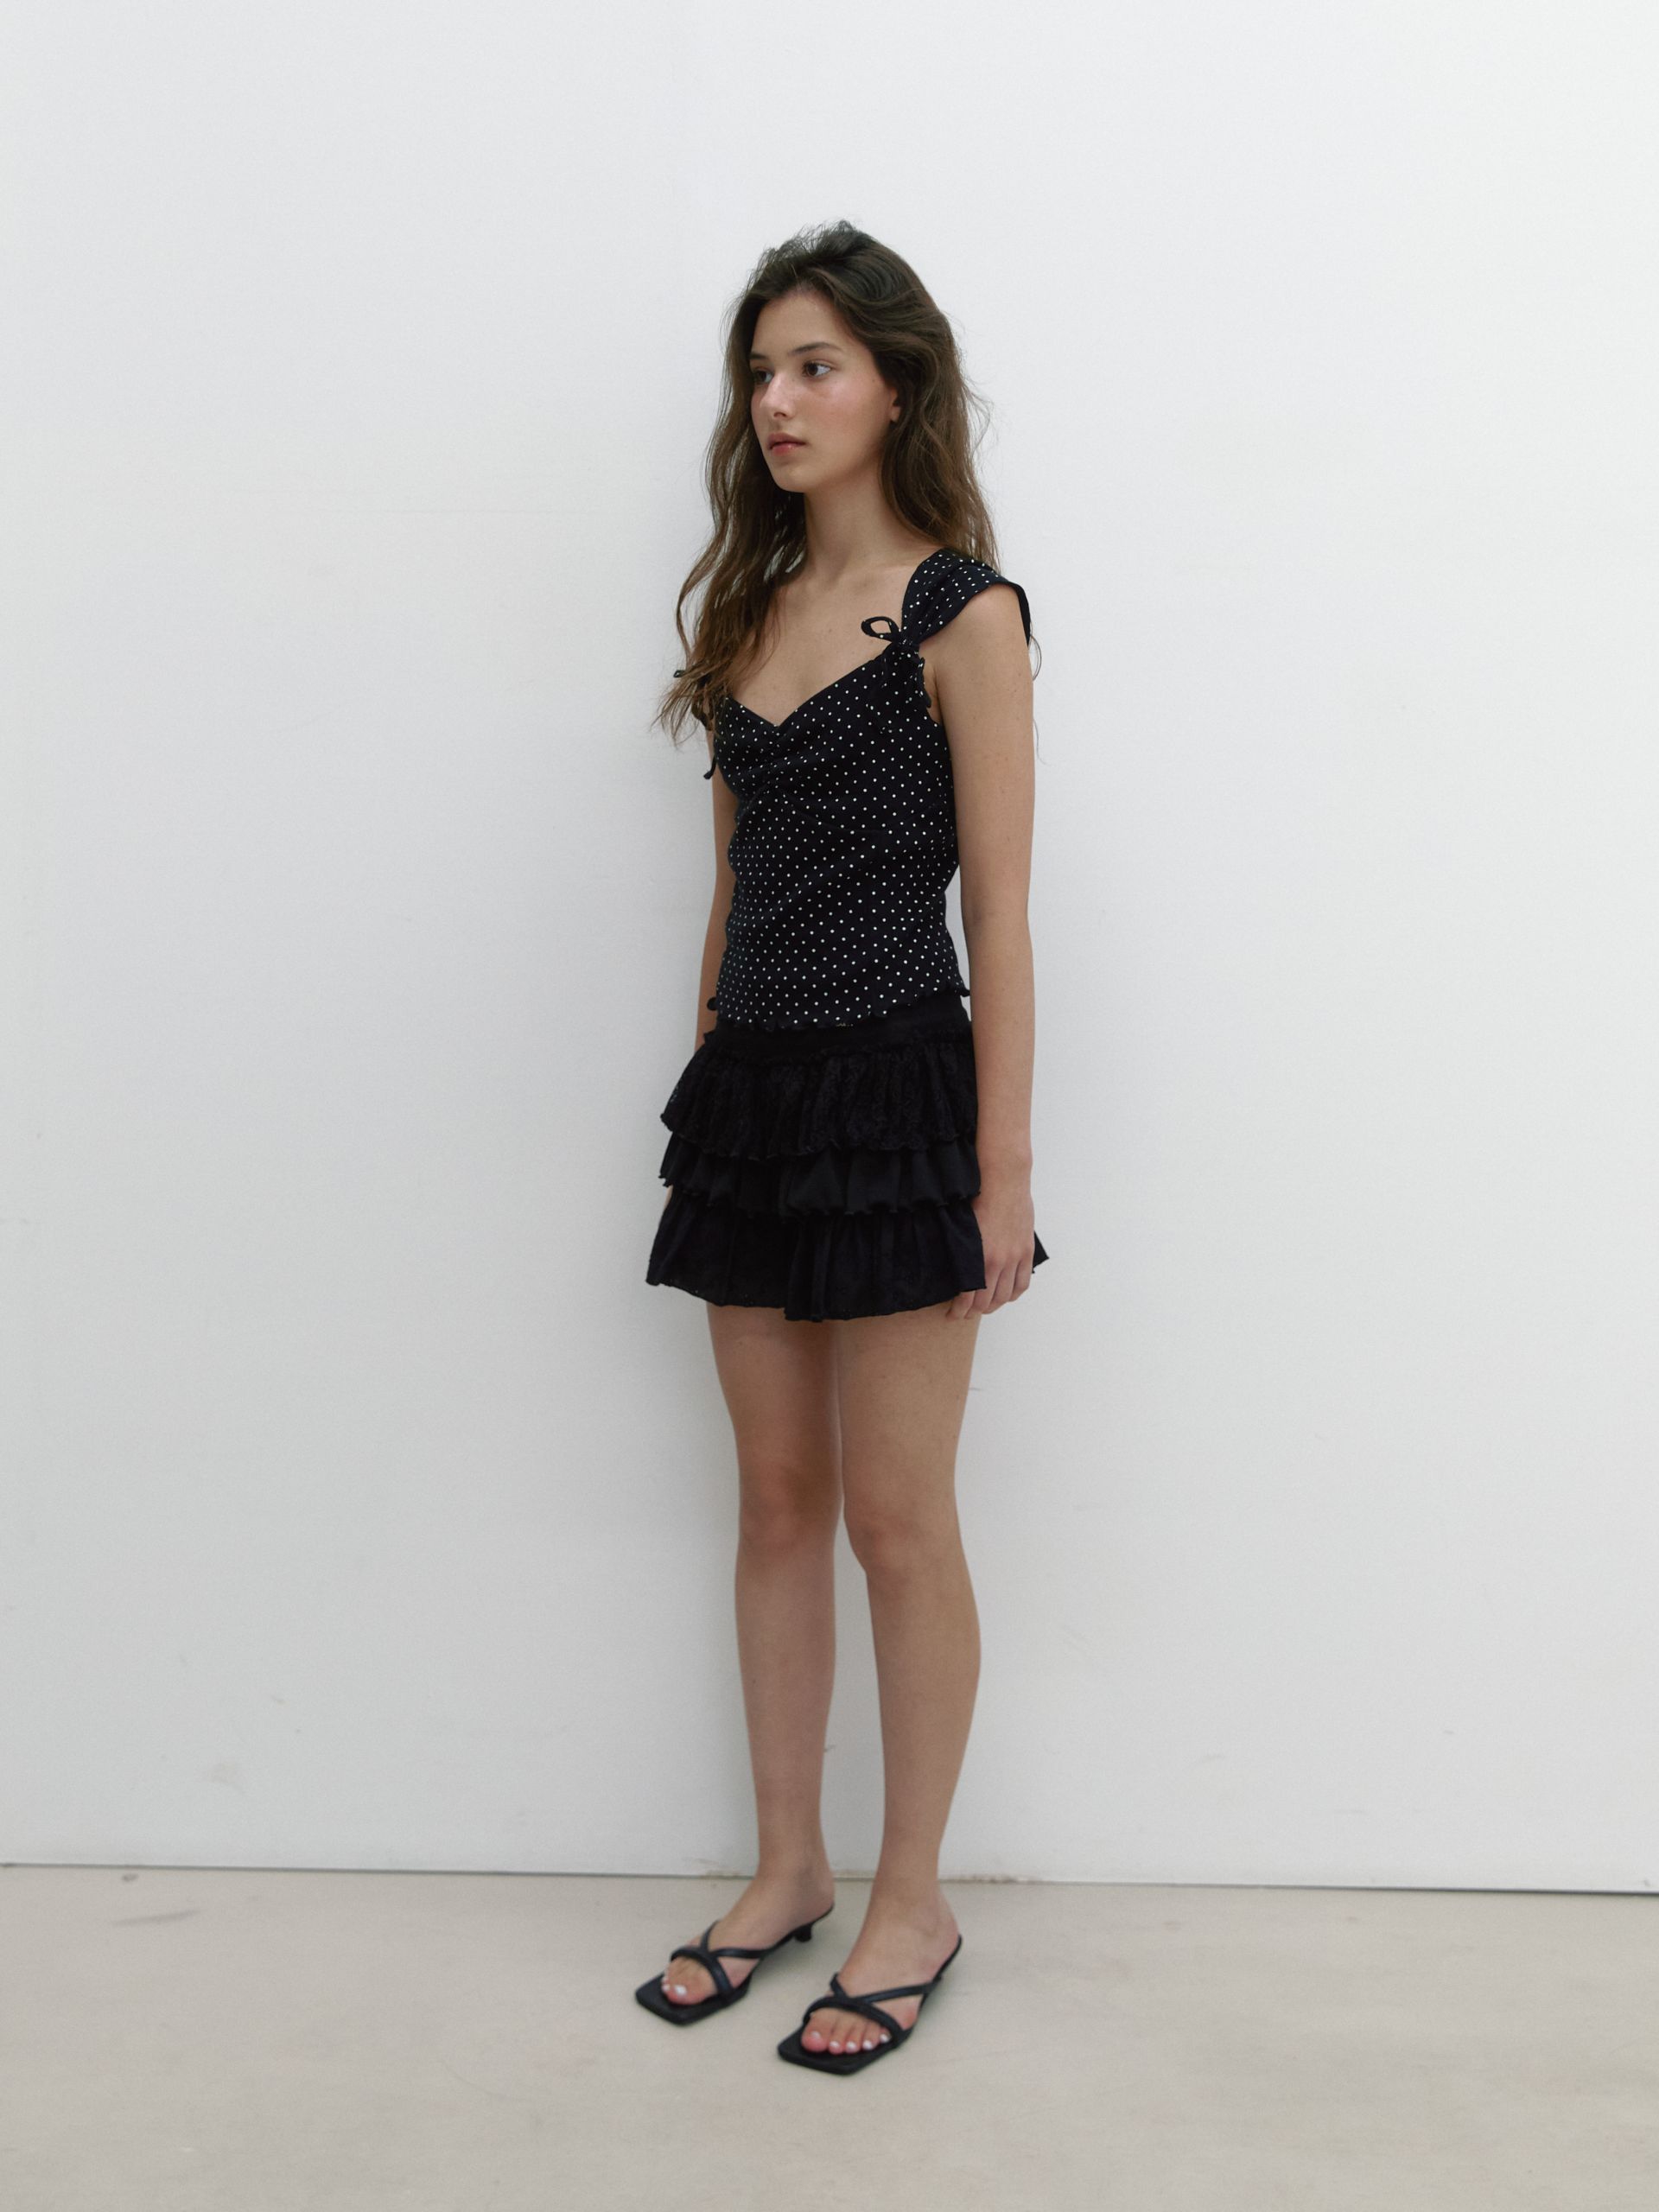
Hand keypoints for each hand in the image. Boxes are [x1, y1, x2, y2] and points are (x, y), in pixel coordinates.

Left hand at [948, 1177, 1038, 1316]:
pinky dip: (1013, 1295)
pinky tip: (1006, 1296)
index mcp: (978, 1258)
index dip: (959, 1311)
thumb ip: (958, 1252)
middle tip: (965, 1314)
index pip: (968, 1297)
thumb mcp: (960, 1228)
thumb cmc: (977, 1198)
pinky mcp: (1026, 1251)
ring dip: (994, 1306)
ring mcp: (1015, 1257)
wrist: (1004, 1181)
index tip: (952, 1315)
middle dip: (973, 1312)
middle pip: (987, 1301)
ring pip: (1006, 1296)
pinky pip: (1023, 1283)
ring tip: (984, 1307)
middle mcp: (998, 1262)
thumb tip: (948, 1271)